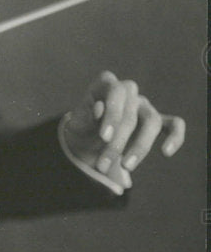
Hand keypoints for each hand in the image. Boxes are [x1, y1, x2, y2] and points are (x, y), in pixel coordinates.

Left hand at [63, 71, 185, 189]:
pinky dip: (175, 136)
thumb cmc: (82, 127)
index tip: (104, 137)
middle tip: (102, 166)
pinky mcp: (158, 120)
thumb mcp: (77, 123)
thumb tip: (99, 108)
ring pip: (152, 121)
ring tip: (125, 167)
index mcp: (106, 84)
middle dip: (117, 142)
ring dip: (140, 147)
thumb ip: (86, 116)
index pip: (116, 91)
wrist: (86, 138)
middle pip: (131, 112)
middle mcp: (128, 91)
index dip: (112, 114)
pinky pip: (174, 124)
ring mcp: (144, 105)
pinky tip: (166, 152)